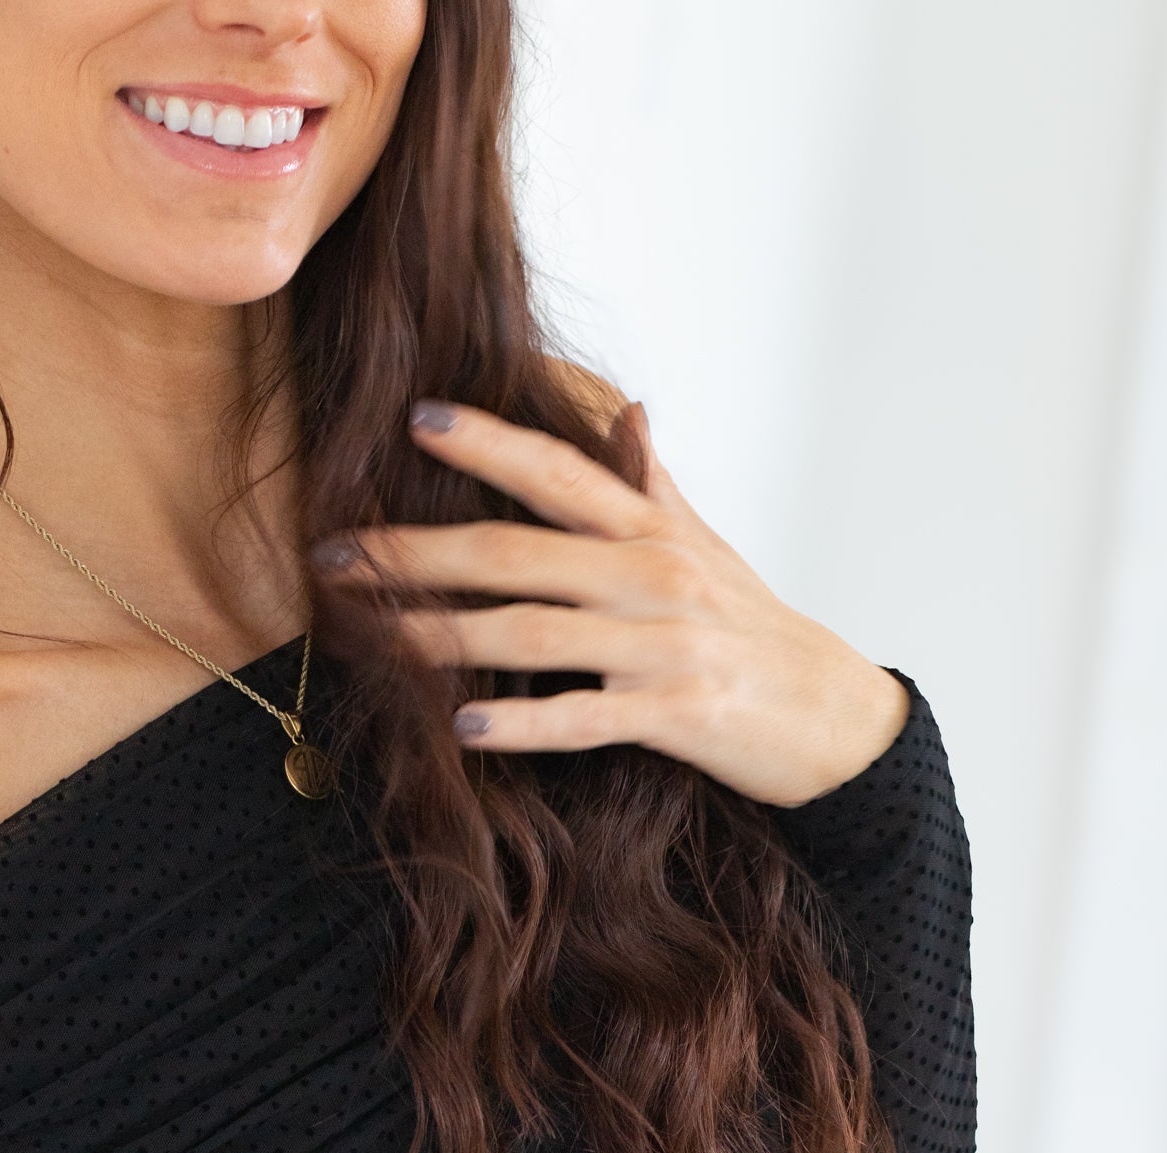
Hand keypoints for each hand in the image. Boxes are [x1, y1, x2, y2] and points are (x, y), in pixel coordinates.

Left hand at [315, 399, 908, 809]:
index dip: (490, 441)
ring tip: (373, 640)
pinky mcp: (673, 715)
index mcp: (650, 531)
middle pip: (517, 552)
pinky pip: (582, 718)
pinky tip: (463, 729)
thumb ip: (651, 485)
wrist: (831, 718)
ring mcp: (660, 647)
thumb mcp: (705, 548)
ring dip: (444, 638)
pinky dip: (522, 724)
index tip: (417, 418)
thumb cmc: (754, 630)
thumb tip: (626, 409)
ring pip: (534, 632)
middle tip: (335, 555)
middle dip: (417, 554)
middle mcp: (651, 577)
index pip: (560, 470)